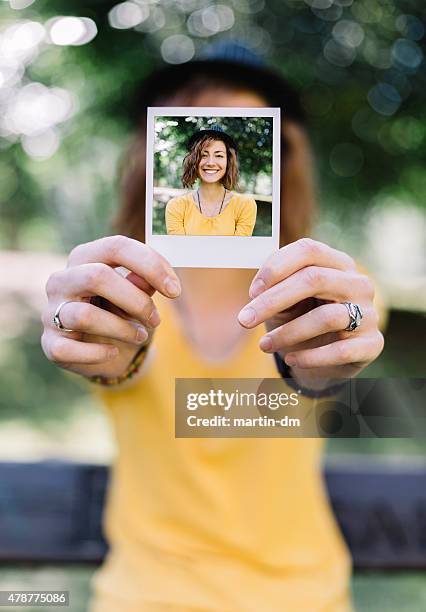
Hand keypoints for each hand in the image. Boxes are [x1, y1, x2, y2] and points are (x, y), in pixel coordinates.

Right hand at [41, 235, 180, 379]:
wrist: (103, 348)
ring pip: (86, 315)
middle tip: (156, 319)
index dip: (150, 265)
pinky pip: (70, 349)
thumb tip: (154, 280)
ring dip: (122, 329)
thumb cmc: (121, 311)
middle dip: (136, 300)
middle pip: (98, 276)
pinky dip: (98, 353)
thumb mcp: (137, 295)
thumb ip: (143, 283)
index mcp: (85, 258)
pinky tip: (112, 352)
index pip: (116, 247)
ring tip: (140, 336)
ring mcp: (51, 312)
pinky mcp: (50, 344)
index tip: (175, 290)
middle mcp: (62, 280)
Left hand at [238, 238, 383, 389]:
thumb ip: (274, 289)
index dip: (276, 267)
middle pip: (315, 279)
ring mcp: (369, 313)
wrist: (321, 359)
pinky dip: (311, 357)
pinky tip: (291, 360)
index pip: (308, 250)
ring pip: (327, 316)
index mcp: (336, 263)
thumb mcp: (283, 302)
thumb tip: (258, 293)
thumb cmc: (298, 320)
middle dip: (273, 300)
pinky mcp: (373, 344)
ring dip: (288, 333)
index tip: (251, 292)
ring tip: (264, 345)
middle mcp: (358, 283)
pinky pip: (341, 350)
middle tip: (244, 320)